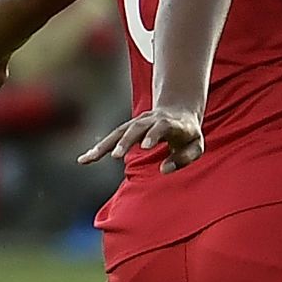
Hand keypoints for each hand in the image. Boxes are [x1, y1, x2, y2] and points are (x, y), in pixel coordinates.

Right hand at [79, 107, 204, 173]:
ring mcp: (138, 123)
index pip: (162, 127)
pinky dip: (98, 147)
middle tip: (116, 156)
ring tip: (90, 159)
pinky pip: (111, 137)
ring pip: (120, 131)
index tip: (146, 147)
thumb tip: (163, 170)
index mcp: (171, 123)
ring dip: (106, 144)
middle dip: (126, 141)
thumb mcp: (196, 146)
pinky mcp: (128, 128)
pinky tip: (84, 159)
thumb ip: (185, 158)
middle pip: (136, 128)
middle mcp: (152, 120)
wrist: (178, 111)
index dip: (153, 135)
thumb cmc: (188, 135)